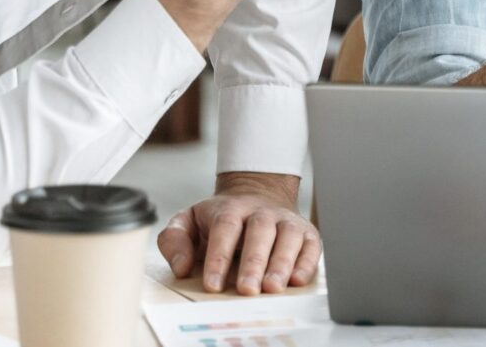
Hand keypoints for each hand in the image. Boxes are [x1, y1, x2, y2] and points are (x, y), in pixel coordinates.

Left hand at [158, 173, 321, 294]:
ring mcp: (285, 221)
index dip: (218, 257)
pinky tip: (298, 279)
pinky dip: (307, 262)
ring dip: (282, 262)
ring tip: (273, 288)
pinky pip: (311, 245)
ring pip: (288, 236)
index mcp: (230, 209)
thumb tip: (182, 267)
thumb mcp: (189, 221)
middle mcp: (261, 212)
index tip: (212, 284)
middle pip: (259, 232)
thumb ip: (174, 240)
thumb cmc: (220, 219)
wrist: (258, 195)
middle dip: (254, 262)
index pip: (225, 228)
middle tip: (247, 290)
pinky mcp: (306, 232)